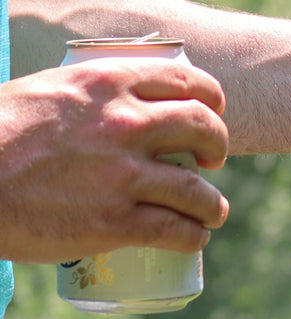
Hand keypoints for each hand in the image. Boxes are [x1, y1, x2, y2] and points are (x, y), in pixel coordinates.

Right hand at [0, 58, 229, 263]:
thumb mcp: (45, 94)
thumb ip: (86, 99)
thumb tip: (115, 105)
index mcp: (104, 83)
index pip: (186, 81)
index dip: (211, 101)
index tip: (211, 115)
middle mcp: (123, 125)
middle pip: (204, 130)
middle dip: (218, 147)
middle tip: (211, 162)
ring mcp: (123, 176)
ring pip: (200, 191)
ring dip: (214, 205)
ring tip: (211, 212)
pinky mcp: (116, 222)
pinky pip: (178, 231)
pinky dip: (194, 236)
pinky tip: (193, 237)